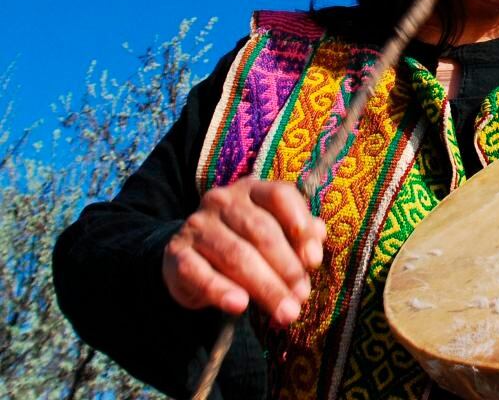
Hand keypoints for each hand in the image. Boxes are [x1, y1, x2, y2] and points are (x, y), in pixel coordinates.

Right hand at [162, 178, 326, 325]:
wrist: (191, 258)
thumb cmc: (245, 243)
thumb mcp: (274, 235)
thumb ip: (299, 234)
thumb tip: (319, 236)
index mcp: (253, 190)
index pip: (280, 196)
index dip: (300, 225)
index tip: (314, 260)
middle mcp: (223, 201)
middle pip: (261, 231)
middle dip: (287, 268)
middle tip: (301, 297)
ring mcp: (197, 225)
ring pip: (236, 254)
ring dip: (265, 286)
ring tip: (285, 312)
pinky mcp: (176, 254)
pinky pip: (199, 273)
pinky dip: (221, 291)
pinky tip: (239, 306)